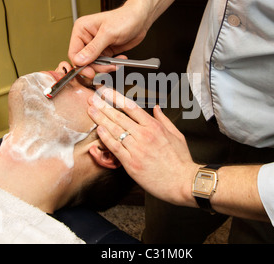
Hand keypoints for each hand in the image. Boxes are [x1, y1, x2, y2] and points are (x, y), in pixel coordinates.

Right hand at [68, 4, 149, 77]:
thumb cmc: (125, 18)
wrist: (140, 19)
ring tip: (116, 63)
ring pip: (94, 65)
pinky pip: (104, 64)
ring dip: (105, 67)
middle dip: (96, 67)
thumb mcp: (108, 33)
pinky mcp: (105, 51)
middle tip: (108, 67)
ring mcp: (96, 46)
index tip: (90, 72)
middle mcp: (87, 38)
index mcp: (82, 29)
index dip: (80, 65)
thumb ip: (93, 48)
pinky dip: (111, 65)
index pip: (74, 52)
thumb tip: (79, 60)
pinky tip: (119, 59)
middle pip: (84, 61)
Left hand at [87, 87, 199, 206]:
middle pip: (119, 116)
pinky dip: (106, 138)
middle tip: (93, 98)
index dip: (116, 97)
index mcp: (155, 127)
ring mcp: (137, 149)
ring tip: (91, 110)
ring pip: (115, 130)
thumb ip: (164, 120)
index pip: (131, 107)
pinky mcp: (131, 163)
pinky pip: (115, 147)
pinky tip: (98, 130)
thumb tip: (156, 108)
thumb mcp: (177, 135)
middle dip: (104, 105)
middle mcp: (144, 135)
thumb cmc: (181, 161)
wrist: (183, 182)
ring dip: (101, 118)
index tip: (106, 92)